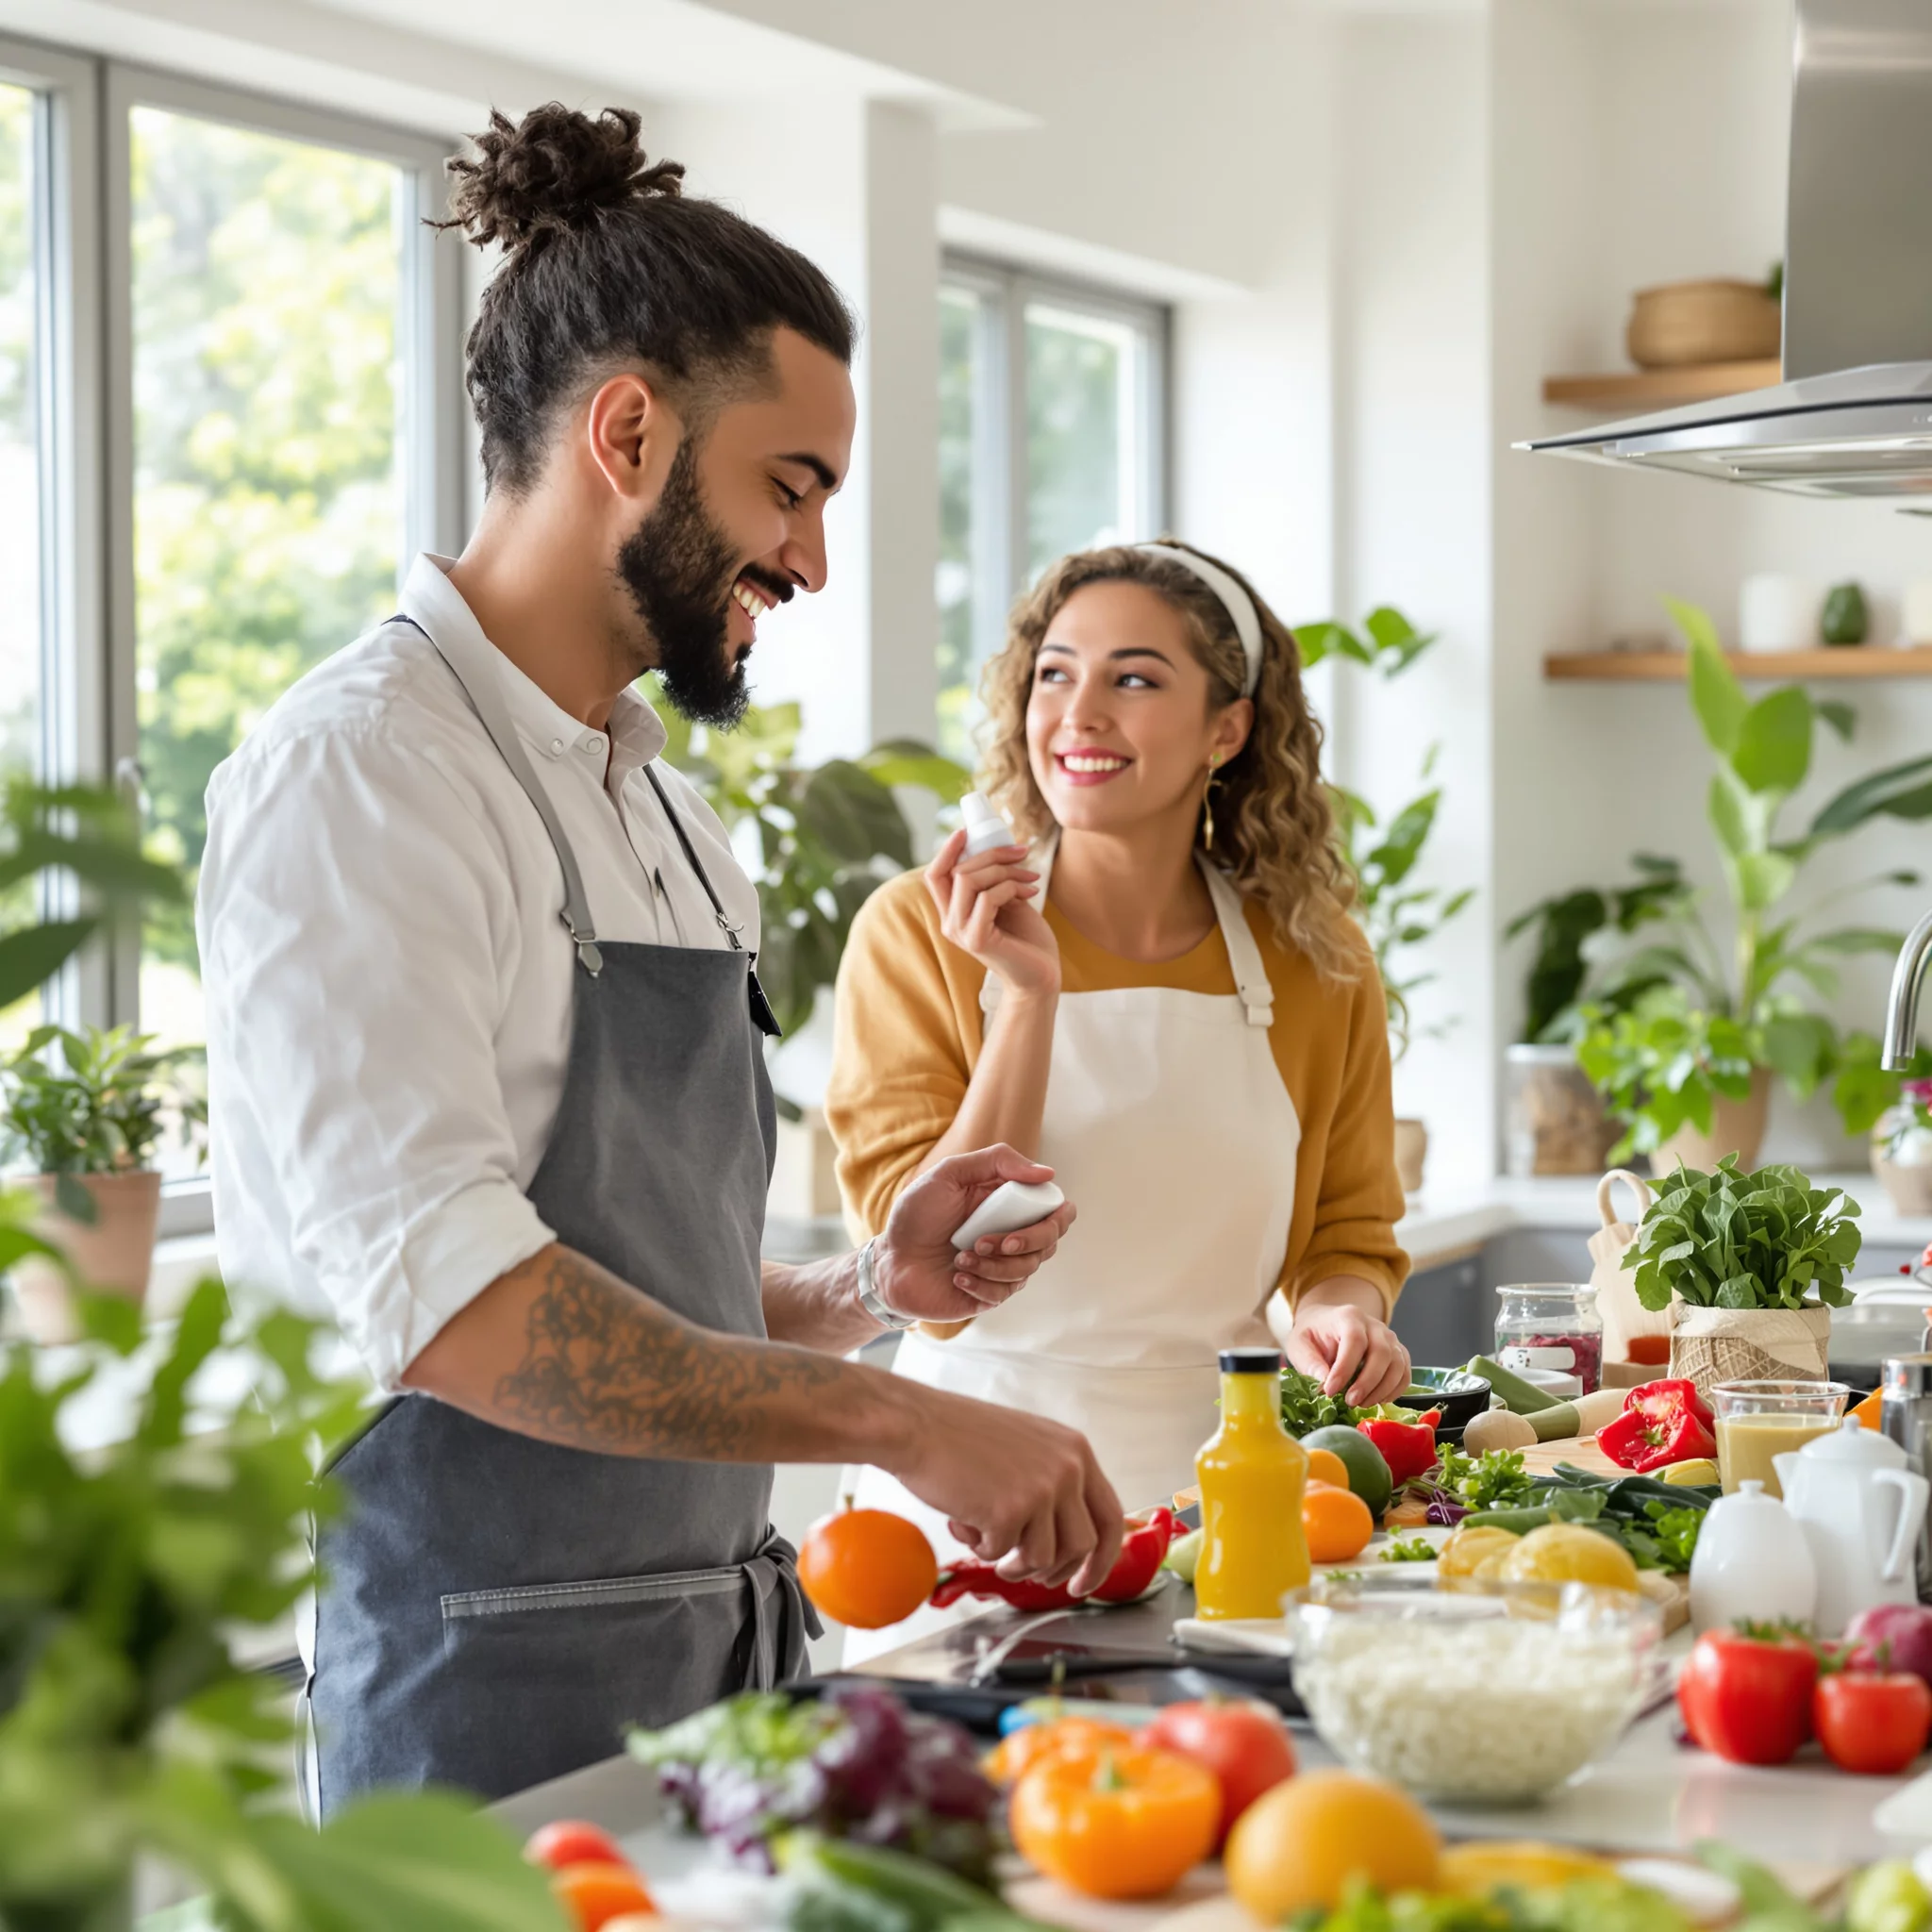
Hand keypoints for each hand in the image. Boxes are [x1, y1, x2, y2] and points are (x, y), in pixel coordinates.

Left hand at [873, 1144, 1076, 1323]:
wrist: (889, 1260)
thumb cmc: (916, 1215)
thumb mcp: (949, 1174)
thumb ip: (996, 1161)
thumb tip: (1047, 1173)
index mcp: (1009, 1204)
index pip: (1057, 1210)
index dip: (1057, 1215)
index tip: (1036, 1214)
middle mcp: (1012, 1234)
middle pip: (1051, 1241)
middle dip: (1025, 1241)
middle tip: (987, 1242)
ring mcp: (1002, 1266)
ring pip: (1027, 1268)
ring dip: (992, 1264)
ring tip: (959, 1258)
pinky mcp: (989, 1294)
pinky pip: (1004, 1292)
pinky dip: (979, 1283)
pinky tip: (956, 1276)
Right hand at [890, 1382, 1122, 1592]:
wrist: (916, 1425)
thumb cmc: (961, 1437)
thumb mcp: (1027, 1447)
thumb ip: (1054, 1481)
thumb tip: (1070, 1540)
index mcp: (1075, 1450)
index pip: (1110, 1516)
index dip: (1102, 1558)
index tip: (1085, 1581)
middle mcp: (1067, 1468)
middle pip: (1083, 1545)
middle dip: (1060, 1572)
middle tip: (1036, 1580)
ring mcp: (1041, 1490)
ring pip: (1044, 1558)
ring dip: (1014, 1562)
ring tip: (986, 1541)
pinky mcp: (1010, 1511)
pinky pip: (1002, 1554)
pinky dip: (980, 1547)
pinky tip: (963, 1521)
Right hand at [925, 828, 1059, 1000]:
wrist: (1043, 976)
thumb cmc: (1028, 940)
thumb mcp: (1008, 901)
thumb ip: (994, 881)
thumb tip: (996, 847)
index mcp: (954, 913)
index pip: (935, 876)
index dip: (947, 850)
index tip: (967, 831)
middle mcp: (951, 923)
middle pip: (956, 872)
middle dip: (991, 854)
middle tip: (1022, 852)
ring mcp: (961, 932)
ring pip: (969, 881)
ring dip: (1004, 871)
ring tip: (1031, 877)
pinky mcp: (977, 940)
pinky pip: (987, 898)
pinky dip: (1010, 888)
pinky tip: (1030, 893)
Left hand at [1287, 1281, 1409, 1404]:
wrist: (1326, 1324)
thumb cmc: (1314, 1335)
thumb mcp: (1299, 1344)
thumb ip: (1309, 1362)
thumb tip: (1324, 1383)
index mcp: (1348, 1317)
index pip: (1355, 1340)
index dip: (1345, 1368)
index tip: (1330, 1390)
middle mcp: (1374, 1325)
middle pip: (1382, 1352)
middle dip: (1367, 1382)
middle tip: (1350, 1401)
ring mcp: (1389, 1338)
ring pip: (1397, 1364)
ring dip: (1382, 1389)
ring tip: (1361, 1404)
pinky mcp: (1397, 1352)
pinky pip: (1405, 1372)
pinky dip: (1395, 1390)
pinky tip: (1378, 1400)